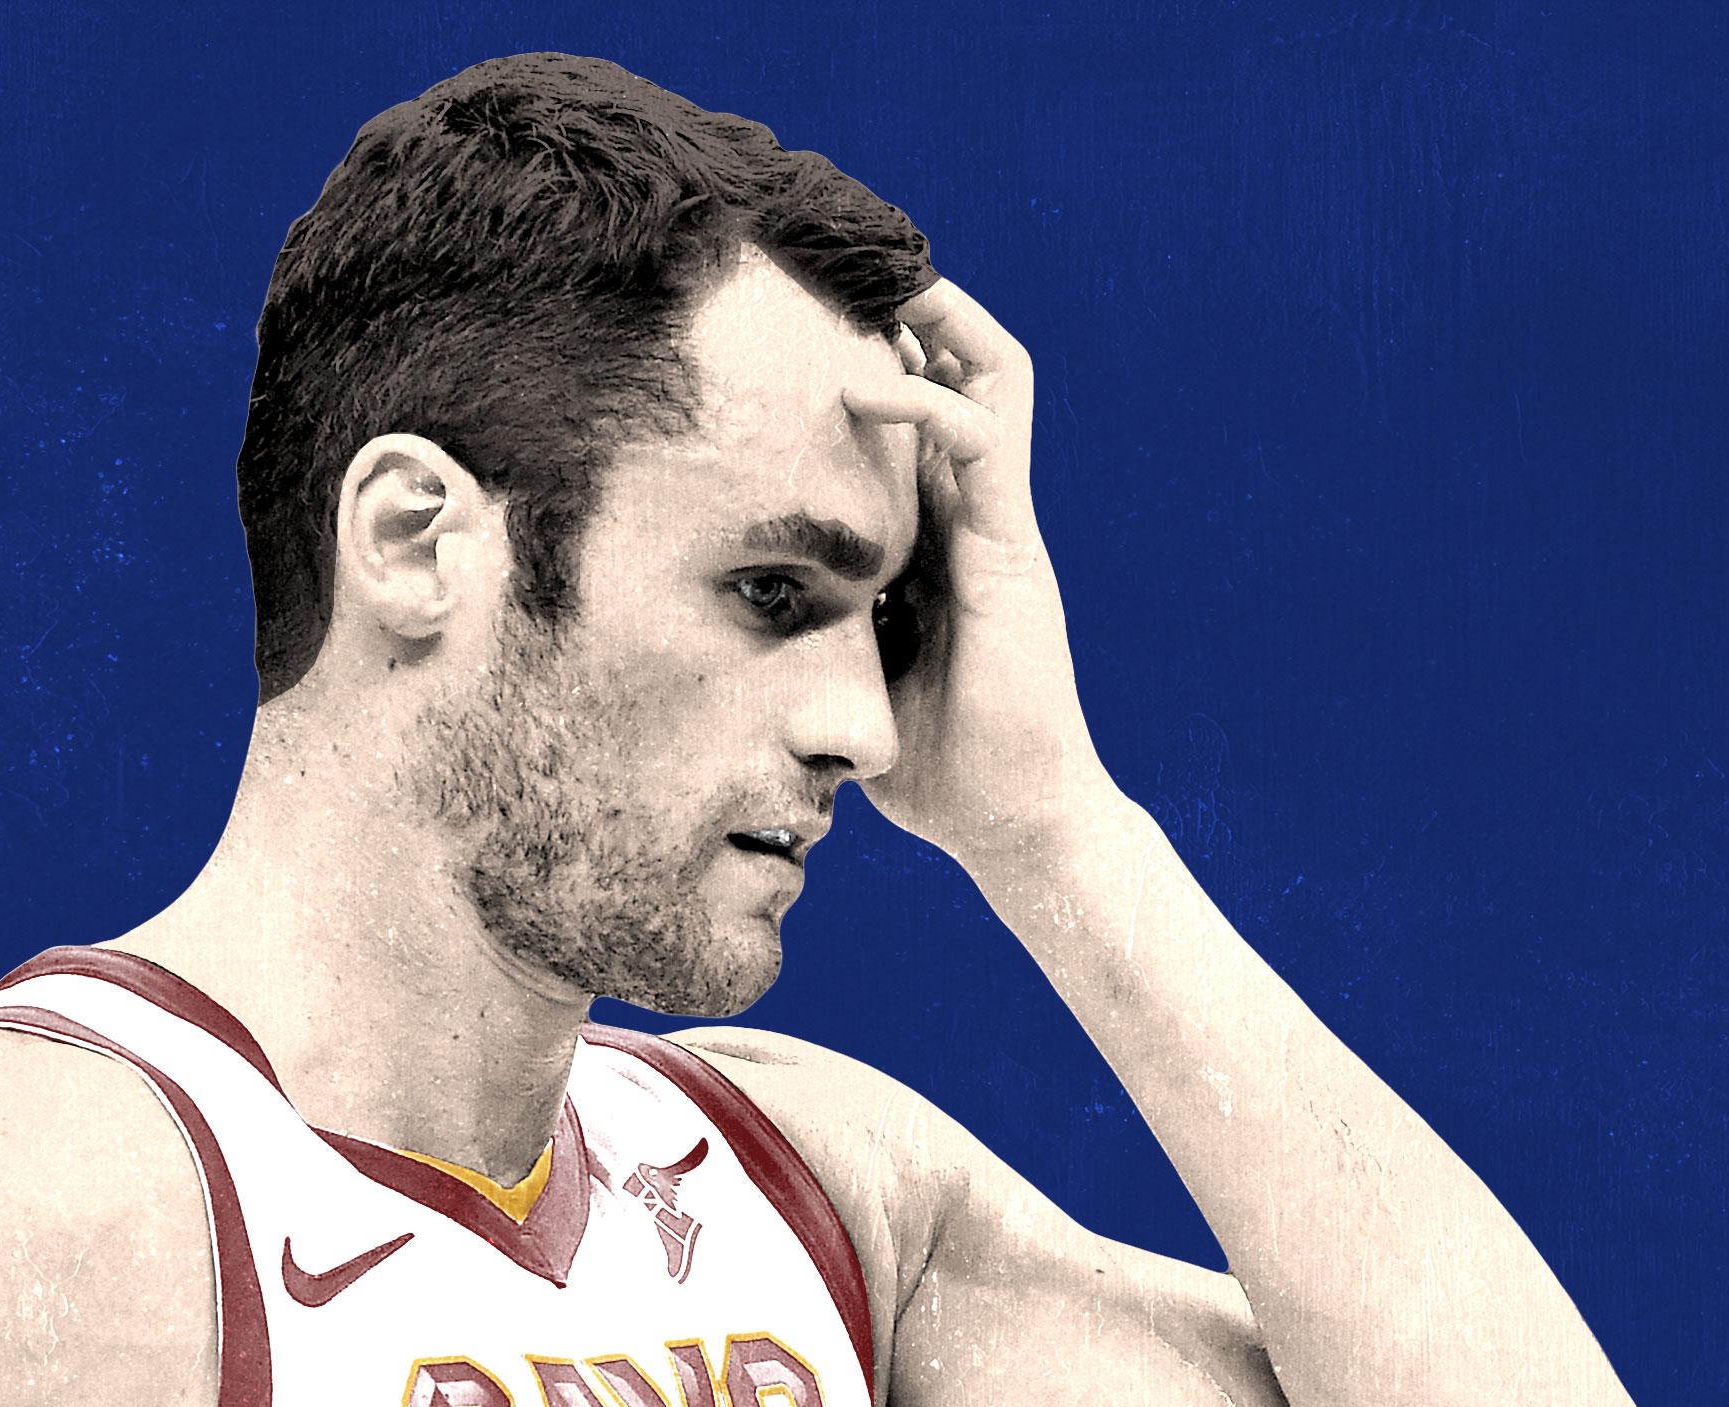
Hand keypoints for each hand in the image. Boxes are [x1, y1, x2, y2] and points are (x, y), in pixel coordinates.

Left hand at [844, 281, 1108, 854]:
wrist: (1015, 823)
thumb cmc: (934, 766)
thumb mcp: (845, 678)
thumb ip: (807, 632)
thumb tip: (713, 615)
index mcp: (936, 542)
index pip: (911, 423)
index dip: (871, 364)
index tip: (799, 325)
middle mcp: (972, 518)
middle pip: (953, 377)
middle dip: (908, 314)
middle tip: (839, 262)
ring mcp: (999, 526)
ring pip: (985, 381)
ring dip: (935, 322)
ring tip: (881, 271)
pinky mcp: (1014, 546)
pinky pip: (984, 438)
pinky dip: (929, 398)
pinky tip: (867, 383)